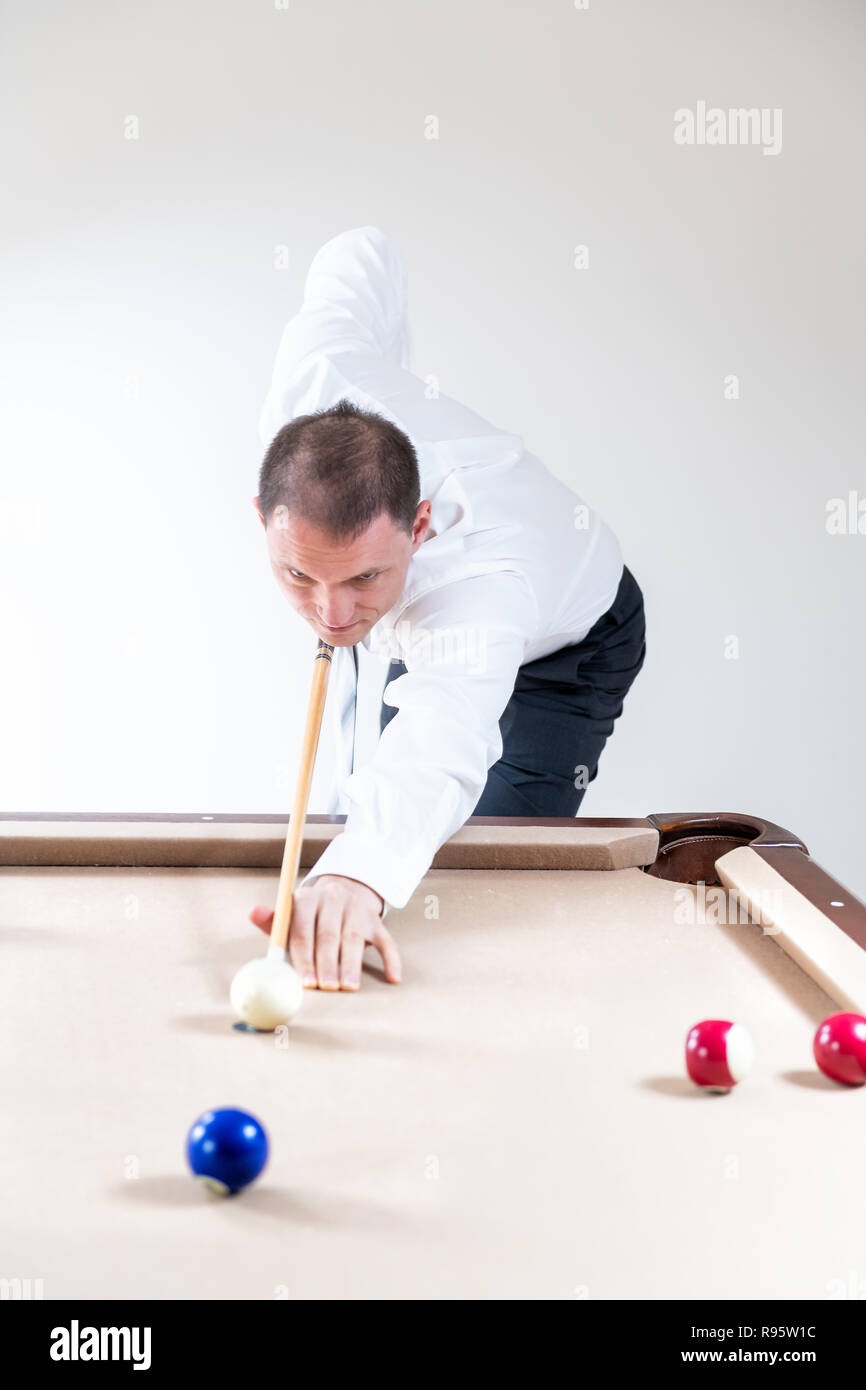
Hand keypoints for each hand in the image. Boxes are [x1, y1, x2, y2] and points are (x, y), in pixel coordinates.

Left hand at [249, 875, 400, 990]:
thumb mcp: (291, 914)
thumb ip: (274, 921)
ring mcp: (357, 909)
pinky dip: (391, 959)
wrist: (345, 889)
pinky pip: (386, 940)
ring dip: (351, 963)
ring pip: (354, 938)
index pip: (303, 929)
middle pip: (329, 934)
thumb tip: (253, 912)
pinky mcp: (376, 921)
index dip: (303, 957)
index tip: (305, 981)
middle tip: (326, 987)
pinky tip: (393, 978)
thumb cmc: (311, 915)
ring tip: (348, 986)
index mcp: (306, 899)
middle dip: (326, 963)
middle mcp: (333, 899)